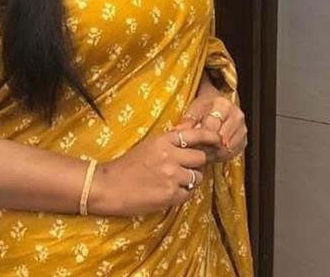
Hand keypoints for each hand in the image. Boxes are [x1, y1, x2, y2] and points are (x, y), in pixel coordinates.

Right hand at [91, 127, 222, 216]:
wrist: (110, 186)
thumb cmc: (127, 165)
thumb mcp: (148, 146)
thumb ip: (168, 142)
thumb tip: (190, 139)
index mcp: (162, 141)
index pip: (193, 135)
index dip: (209, 137)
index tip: (218, 140)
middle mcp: (169, 156)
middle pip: (200, 158)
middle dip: (196, 163)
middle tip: (185, 167)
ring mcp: (171, 176)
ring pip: (196, 177)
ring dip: (189, 179)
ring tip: (173, 181)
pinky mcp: (171, 195)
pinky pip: (189, 193)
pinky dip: (182, 193)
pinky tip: (167, 191)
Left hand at [173, 93, 247, 163]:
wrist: (216, 104)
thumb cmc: (204, 106)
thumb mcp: (193, 109)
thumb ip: (186, 121)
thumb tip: (177, 132)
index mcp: (223, 105)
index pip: (212, 127)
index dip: (200, 137)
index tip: (191, 143)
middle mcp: (236, 115)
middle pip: (221, 139)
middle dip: (207, 147)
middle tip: (195, 151)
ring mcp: (242, 128)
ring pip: (228, 148)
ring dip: (214, 153)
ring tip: (202, 153)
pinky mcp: (243, 139)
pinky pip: (233, 153)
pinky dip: (221, 156)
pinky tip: (211, 154)